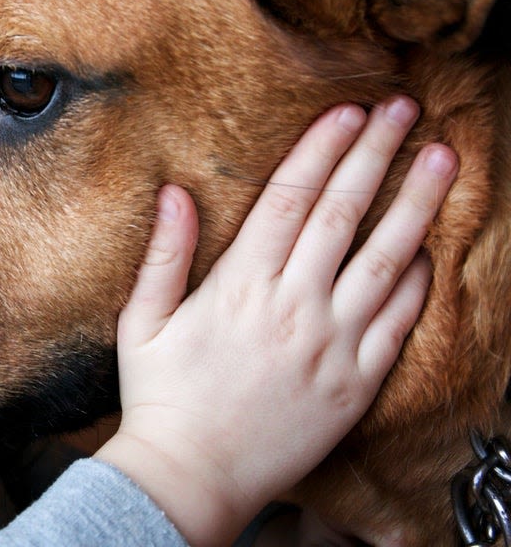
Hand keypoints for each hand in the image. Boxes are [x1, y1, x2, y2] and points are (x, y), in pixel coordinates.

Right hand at [94, 96, 457, 546]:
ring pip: (387, 260)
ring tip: (442, 161)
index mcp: (240, 286)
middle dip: (377, 154)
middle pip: (344, 214)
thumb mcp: (143, 322)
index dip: (322, 149)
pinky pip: (399, 323)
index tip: (347, 111)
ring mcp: (332, 345)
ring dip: (418, 205)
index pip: (290, 197)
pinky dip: (419, 283)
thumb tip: (175, 193)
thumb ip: (165, 255)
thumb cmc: (161, 399)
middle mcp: (294, 307)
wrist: (193, 476)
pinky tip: (430, 251)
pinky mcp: (356, 382)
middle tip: (405, 110)